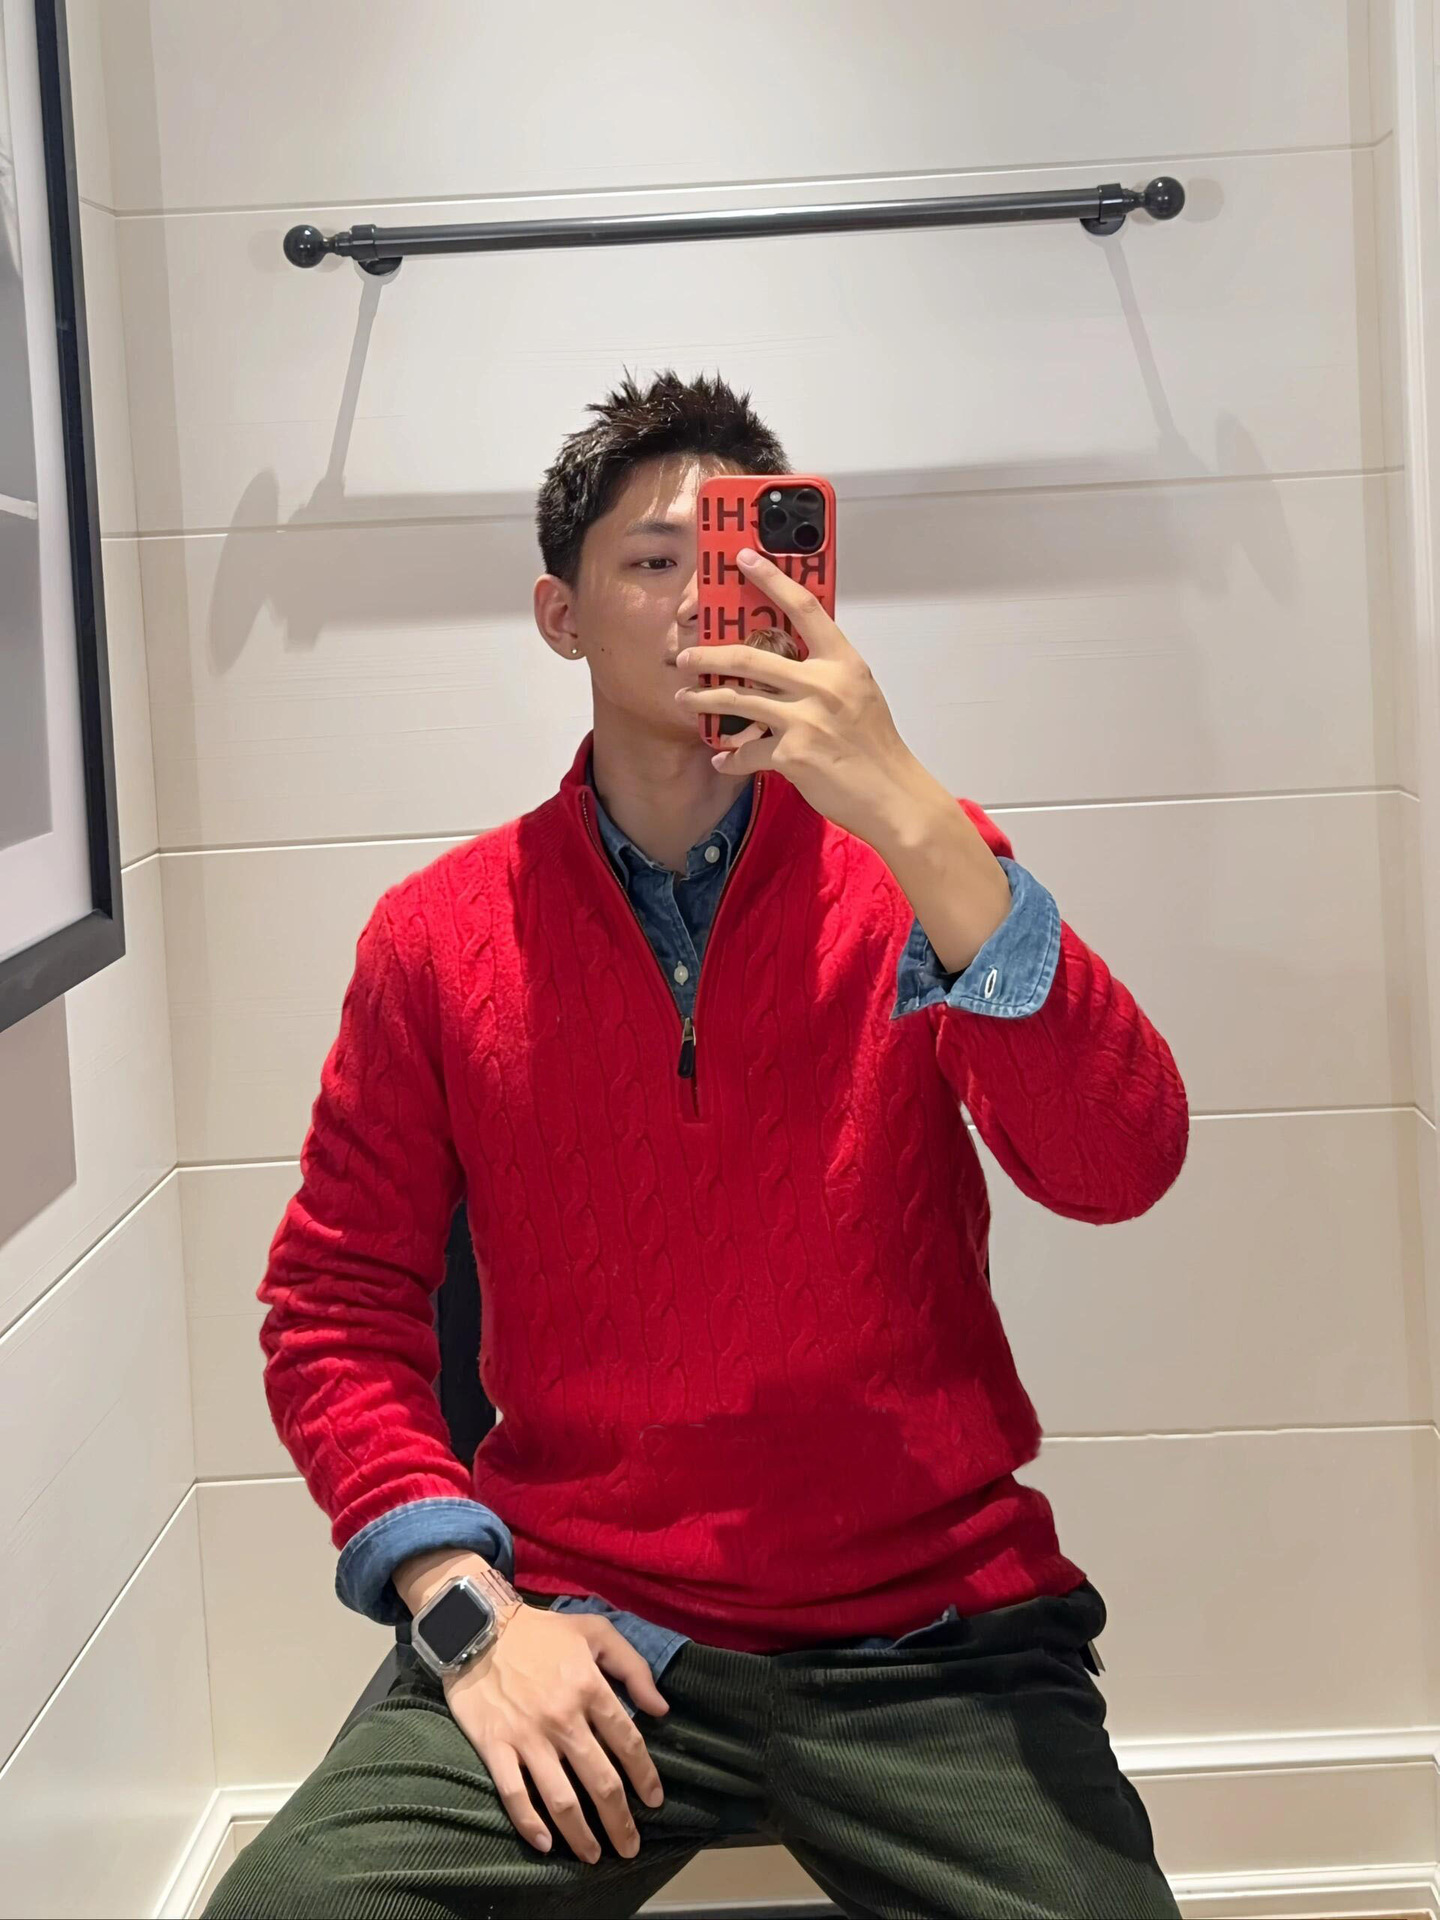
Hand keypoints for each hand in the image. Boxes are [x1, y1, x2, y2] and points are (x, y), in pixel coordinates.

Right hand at [442, 1601, 668, 1864]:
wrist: (477, 1627)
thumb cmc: (542, 1632)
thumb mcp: (596, 1631)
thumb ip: (633, 1667)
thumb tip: (661, 1709)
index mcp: (589, 1687)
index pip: (628, 1743)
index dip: (645, 1777)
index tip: (654, 1802)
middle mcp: (563, 1718)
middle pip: (600, 1781)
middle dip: (620, 1821)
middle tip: (630, 1847)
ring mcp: (527, 1736)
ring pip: (561, 1798)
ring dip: (581, 1834)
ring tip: (594, 1855)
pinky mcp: (495, 1746)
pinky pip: (514, 1795)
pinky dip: (530, 1824)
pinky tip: (545, 1844)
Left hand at [672, 546, 933, 846]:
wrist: (891, 794)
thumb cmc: (875, 746)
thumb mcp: (859, 694)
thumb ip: (826, 673)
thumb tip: (787, 663)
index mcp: (843, 662)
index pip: (803, 608)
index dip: (771, 579)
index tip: (744, 559)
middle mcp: (823, 684)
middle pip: (751, 656)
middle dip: (710, 655)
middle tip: (687, 656)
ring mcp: (806, 719)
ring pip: (738, 700)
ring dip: (704, 700)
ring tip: (685, 699)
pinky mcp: (792, 754)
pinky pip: (746, 751)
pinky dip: (730, 758)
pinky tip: (722, 760)